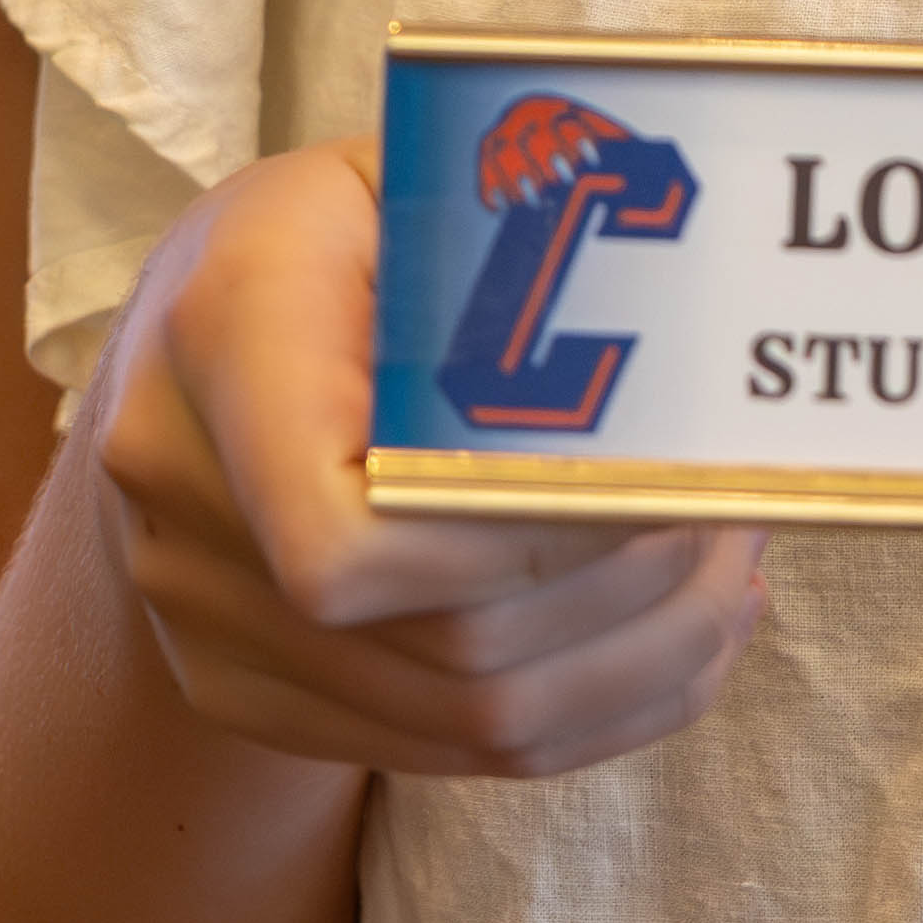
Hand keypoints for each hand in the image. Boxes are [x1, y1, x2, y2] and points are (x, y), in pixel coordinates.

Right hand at [93, 138, 773, 782]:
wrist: (191, 343)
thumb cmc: (347, 233)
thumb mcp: (425, 172)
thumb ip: (525, 241)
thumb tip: (699, 308)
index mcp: (221, 334)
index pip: (348, 539)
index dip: (529, 540)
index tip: (664, 487)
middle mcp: (181, 493)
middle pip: (446, 637)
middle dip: (632, 594)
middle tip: (741, 515)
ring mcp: (200, 615)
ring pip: (468, 718)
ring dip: (639, 660)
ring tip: (726, 575)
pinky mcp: (244, 688)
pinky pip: (449, 750)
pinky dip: (591, 708)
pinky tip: (672, 636)